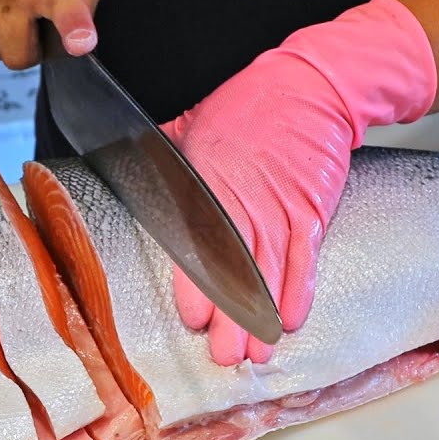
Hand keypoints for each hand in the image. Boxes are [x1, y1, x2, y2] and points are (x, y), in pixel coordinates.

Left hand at [161, 0, 437, 365]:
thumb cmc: (251, 103)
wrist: (313, 84)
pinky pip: (305, 258)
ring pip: (269, 273)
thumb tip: (125, 161)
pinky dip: (299, 291)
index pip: (199, 241)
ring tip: (256, 355)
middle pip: (235, 268)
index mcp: (207, 179)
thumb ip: (162, 154)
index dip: (198, 283)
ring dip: (263, 318)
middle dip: (231, 318)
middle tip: (224, 355)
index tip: (195, 316)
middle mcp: (244, 199)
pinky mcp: (312, 210)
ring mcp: (282, 206)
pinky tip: (290, 320)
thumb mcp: (194, 122)